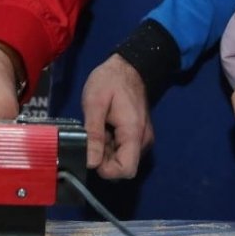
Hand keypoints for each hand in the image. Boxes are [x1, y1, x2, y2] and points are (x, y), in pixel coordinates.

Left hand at [81, 54, 153, 178]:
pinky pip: (124, 149)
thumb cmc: (110, 80)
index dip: (106, 170)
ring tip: (98, 128)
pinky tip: (104, 128)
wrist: (128, 65)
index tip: (91, 155)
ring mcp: (142, 137)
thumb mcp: (95, 103)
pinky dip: (112, 145)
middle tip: (92, 136)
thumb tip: (91, 163)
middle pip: (124, 166)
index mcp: (134, 133)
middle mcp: (143, 140)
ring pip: (123, 158)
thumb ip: (93, 134)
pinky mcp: (138, 134)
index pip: (126, 170)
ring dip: (107, 151)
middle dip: (104, 159)